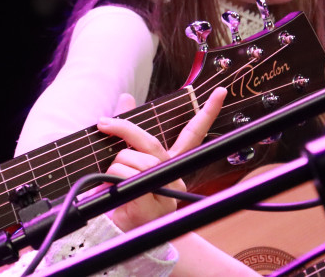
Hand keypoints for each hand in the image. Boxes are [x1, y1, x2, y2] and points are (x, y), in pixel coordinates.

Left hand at [96, 87, 225, 232]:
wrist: (122, 233)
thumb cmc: (126, 195)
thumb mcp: (127, 160)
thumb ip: (129, 130)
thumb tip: (127, 97)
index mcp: (171, 162)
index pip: (192, 134)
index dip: (206, 112)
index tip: (220, 92)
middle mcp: (173, 175)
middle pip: (152, 143)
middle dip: (125, 129)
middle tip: (103, 123)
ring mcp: (165, 191)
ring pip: (132, 159)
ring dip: (113, 165)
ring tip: (111, 182)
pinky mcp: (151, 203)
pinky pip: (126, 177)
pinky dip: (111, 179)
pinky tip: (112, 191)